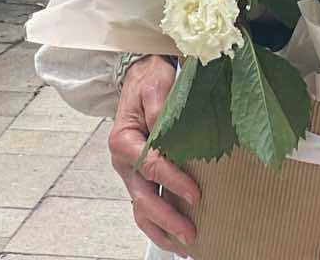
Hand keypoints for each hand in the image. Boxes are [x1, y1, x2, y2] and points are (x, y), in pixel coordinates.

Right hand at [108, 56, 200, 255]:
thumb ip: (158, 108)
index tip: (195, 193)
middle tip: (190, 232)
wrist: (142, 76)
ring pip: (141, 209)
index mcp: (124, 140)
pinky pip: (145, 204)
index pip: (150, 166)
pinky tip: (173, 235)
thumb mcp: (154, 85)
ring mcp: (131, 172)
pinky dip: (158, 223)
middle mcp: (124, 162)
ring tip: (183, 244)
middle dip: (167, 218)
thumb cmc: (149, 80)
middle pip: (143, 198)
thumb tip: (164, 130)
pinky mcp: (140, 176)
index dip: (172, 181)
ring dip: (161, 228)